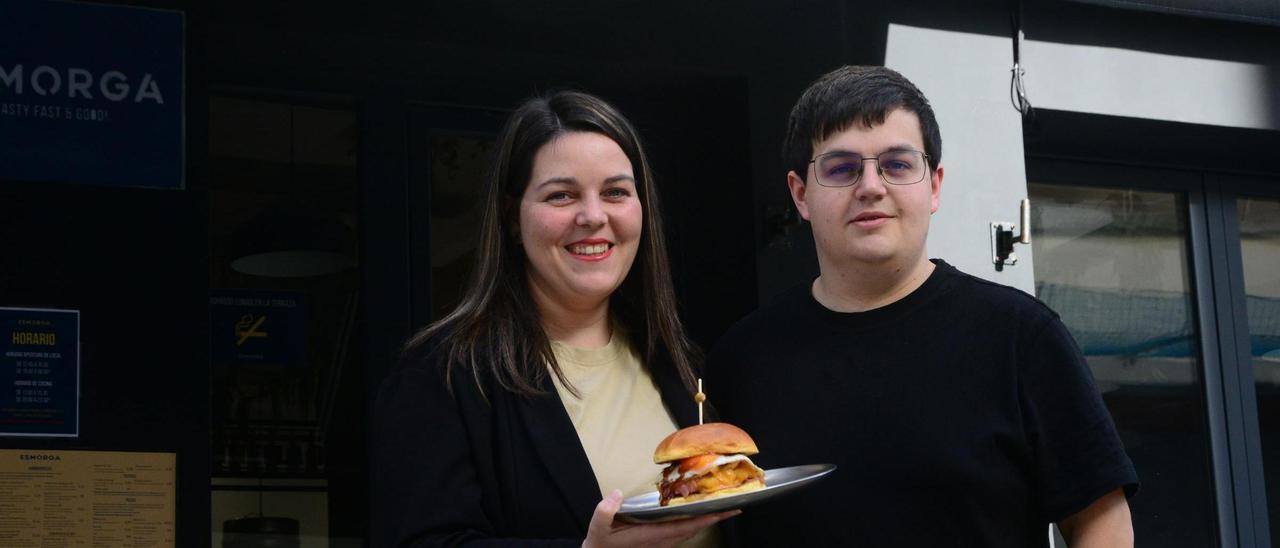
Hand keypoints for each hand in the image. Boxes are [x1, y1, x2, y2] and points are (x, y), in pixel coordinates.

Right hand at [582, 489, 739, 547]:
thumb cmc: (600, 544)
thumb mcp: (598, 527)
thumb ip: (606, 510)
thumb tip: (617, 493)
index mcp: (651, 535)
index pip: (685, 526)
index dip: (706, 518)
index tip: (724, 511)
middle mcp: (660, 541)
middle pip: (694, 529)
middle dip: (714, 518)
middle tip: (733, 505)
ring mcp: (661, 544)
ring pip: (689, 533)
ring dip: (705, 521)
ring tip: (720, 508)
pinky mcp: (658, 544)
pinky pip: (682, 534)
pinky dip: (694, 524)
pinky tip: (697, 516)